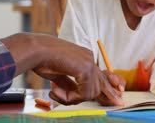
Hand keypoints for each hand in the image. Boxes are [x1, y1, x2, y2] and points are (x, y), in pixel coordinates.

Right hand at [0, 33, 123, 105]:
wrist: (35, 50)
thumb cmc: (42, 60)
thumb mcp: (59, 75)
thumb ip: (70, 84)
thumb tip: (78, 96)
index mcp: (84, 58)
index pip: (100, 76)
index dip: (109, 89)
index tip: (119, 98)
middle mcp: (89, 58)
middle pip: (102, 84)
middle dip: (108, 96)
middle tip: (119, 104)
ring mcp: (89, 62)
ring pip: (91, 92)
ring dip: (72, 98)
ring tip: (55, 93)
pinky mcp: (86, 68)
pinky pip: (85, 93)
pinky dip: (70, 97)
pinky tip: (56, 91)